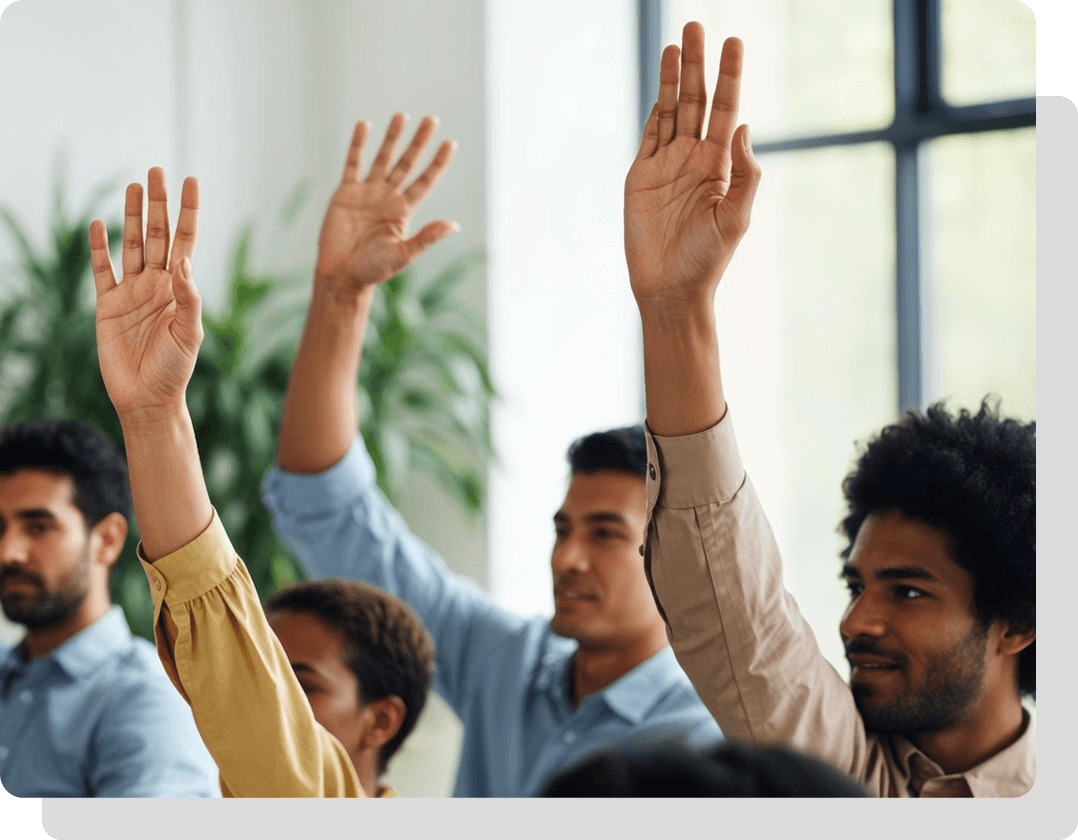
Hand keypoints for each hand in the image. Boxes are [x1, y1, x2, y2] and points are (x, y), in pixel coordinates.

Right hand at [90, 168, 203, 419]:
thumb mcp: (190, 333)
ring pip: (131, 244)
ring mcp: (131, 292)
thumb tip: (181, 261)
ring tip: (134, 185)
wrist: (146, 398)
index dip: (189, 211)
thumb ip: (188, 297)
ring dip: (132, 215)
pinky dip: (98, 248)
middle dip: (158, 203)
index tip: (192, 180)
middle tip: (157, 170)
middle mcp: (157, 284)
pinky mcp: (106, 305)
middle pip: (157, 234)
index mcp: (180, 288)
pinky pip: (101, 270)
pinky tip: (98, 225)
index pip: (186, 240)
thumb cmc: (174, 369)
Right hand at [315, 114, 458, 296]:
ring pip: (383, 158)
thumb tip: (454, 225)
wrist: (341, 275)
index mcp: (403, 211)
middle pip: (407, 163)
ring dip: (392, 138)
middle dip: (419, 142)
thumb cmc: (373, 270)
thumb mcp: (403, 254)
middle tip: (431, 120)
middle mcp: (388, 197)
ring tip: (402, 116)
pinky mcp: (345, 193)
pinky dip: (358, 145)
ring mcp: (367, 193)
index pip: (425, 181)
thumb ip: (427, 237)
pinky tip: (364, 125)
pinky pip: (353, 163)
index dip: (437, 163)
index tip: (451, 143)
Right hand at [624, 24, 760, 308]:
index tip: (734, 43)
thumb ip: (744, 175)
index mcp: (720, 166)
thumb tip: (744, 127)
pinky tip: (661, 85)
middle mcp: (694, 159)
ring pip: (670, 110)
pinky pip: (648, 135)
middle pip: (697, 100)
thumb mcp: (735, 218)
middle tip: (698, 25)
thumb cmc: (708, 260)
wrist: (670, 288)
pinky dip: (653, 109)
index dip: (731, 76)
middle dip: (698, 64)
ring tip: (677, 42)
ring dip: (673, 78)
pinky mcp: (641, 177)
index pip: (727, 109)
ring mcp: (666, 166)